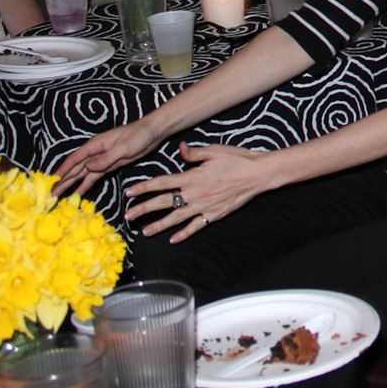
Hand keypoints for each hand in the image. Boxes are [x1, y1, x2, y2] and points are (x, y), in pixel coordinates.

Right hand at [54, 120, 159, 195]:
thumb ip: (105, 159)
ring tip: (59, 196)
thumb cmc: (138, 136)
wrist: (151, 133)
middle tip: (50, 194)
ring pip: (82, 174)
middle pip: (75, 168)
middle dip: (62, 181)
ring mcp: (101, 160)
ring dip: (70, 184)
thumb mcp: (123, 148)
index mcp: (95, 145)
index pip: (74, 160)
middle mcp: (94, 153)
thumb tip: (88, 167)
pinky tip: (77, 193)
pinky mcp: (108, 166)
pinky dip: (84, 185)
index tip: (51, 181)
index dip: (62, 171)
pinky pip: (93, 177)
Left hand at [124, 144, 276, 242]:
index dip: (144, 187)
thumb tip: (179, 148)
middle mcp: (194, 194)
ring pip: (176, 218)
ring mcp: (203, 207)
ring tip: (144, 232)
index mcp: (192, 177)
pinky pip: (195, 227)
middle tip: (128, 216)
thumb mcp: (214, 151)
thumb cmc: (237, 159)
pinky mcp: (213, 215)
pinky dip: (183, 234)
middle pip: (164, 203)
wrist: (258, 175)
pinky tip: (173, 239)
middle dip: (144, 209)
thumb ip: (194, 152)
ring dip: (159, 225)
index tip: (129, 192)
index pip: (162, 183)